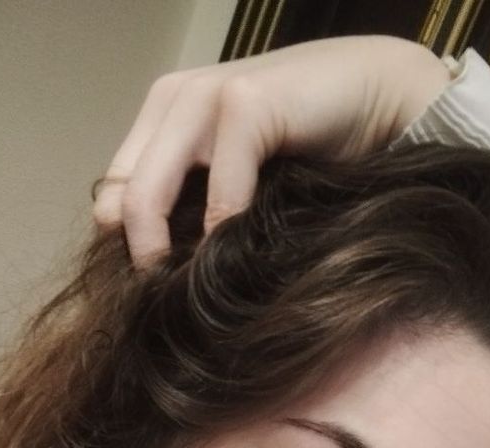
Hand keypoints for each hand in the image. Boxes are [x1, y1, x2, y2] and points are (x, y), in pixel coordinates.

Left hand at [93, 36, 450, 264]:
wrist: (379, 98)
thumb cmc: (310, 150)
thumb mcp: (237, 178)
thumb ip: (194, 205)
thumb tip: (155, 275)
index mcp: (161, 114)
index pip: (110, 197)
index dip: (127, 251)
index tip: (158, 294)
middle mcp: (173, 99)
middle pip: (117, 203)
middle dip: (139, 262)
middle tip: (165, 310)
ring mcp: (204, 96)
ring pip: (146, 196)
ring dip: (167, 256)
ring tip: (195, 294)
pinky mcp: (246, 103)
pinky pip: (216, 190)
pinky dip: (224, 234)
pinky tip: (242, 258)